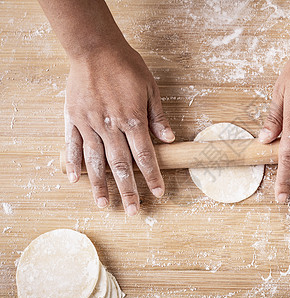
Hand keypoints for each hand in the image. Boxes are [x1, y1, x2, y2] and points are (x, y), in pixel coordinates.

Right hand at [64, 45, 174, 215]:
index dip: (152, 176)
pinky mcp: (73, 118)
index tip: (158, 193)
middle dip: (128, 190)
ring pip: (96, 160)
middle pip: (120, 165)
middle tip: (132, 211)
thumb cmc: (126, 66)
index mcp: (132, 119)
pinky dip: (73, 163)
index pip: (145, 155)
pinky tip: (75, 179)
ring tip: (103, 204)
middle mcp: (110, 126)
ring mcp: (89, 123)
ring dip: (100, 184)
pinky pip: (72, 145)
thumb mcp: (150, 88)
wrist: (95, 48)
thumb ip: (157, 116)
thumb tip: (170, 139)